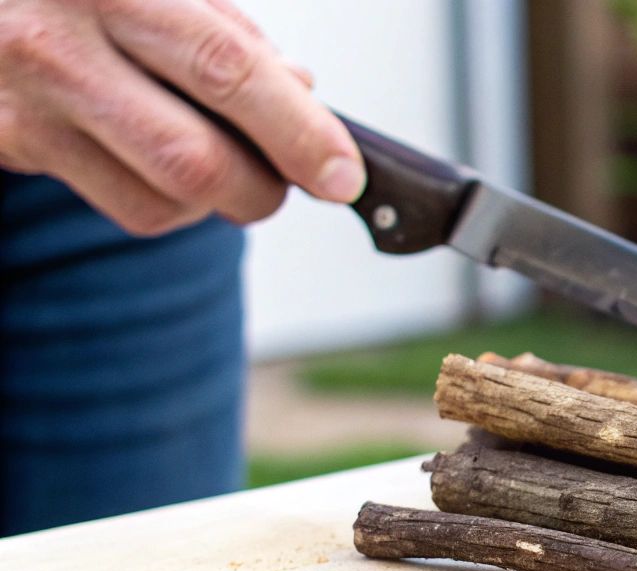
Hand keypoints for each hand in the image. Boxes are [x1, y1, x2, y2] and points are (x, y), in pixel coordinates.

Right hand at [0, 0, 363, 234]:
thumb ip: (230, 37)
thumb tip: (304, 95)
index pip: (228, 70)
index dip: (299, 132)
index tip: (342, 175)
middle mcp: (63, 41)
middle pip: (196, 159)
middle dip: (264, 189)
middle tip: (289, 182)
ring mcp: (30, 100)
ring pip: (164, 200)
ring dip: (218, 201)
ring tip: (217, 156)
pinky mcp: (11, 143)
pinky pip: (127, 206)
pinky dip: (172, 201)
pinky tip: (160, 158)